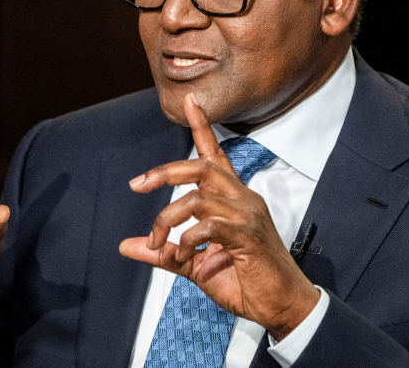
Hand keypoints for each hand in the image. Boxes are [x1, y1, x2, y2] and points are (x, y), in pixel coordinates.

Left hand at [119, 93, 319, 339]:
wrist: (281, 307)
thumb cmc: (245, 282)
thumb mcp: (194, 265)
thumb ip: (163, 252)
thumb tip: (127, 245)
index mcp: (233, 199)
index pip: (215, 155)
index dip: (202, 127)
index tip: (190, 101)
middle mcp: (242, 199)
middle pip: (200, 166)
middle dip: (164, 172)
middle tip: (137, 184)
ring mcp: (246, 215)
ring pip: (196, 197)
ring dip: (168, 219)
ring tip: (160, 245)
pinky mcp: (247, 235)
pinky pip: (207, 225)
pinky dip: (186, 240)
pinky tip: (184, 256)